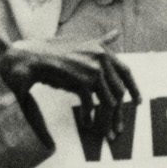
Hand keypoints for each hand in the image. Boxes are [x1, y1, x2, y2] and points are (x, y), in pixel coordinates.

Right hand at [0, 38, 139, 142]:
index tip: (137, 103)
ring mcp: (92, 69)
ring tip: (105, 133)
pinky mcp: (81, 81)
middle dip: (119, 113)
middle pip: (119, 91)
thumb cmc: (52, 52)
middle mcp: (101, 58)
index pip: (126, 71)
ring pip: (108, 102)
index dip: (134, 89)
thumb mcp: (80, 43)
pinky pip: (91, 105)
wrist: (29, 57)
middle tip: (118, 128)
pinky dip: (90, 118)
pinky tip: (86, 124)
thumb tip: (116, 34)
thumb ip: (100, 42)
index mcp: (102, 50)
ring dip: (107, 121)